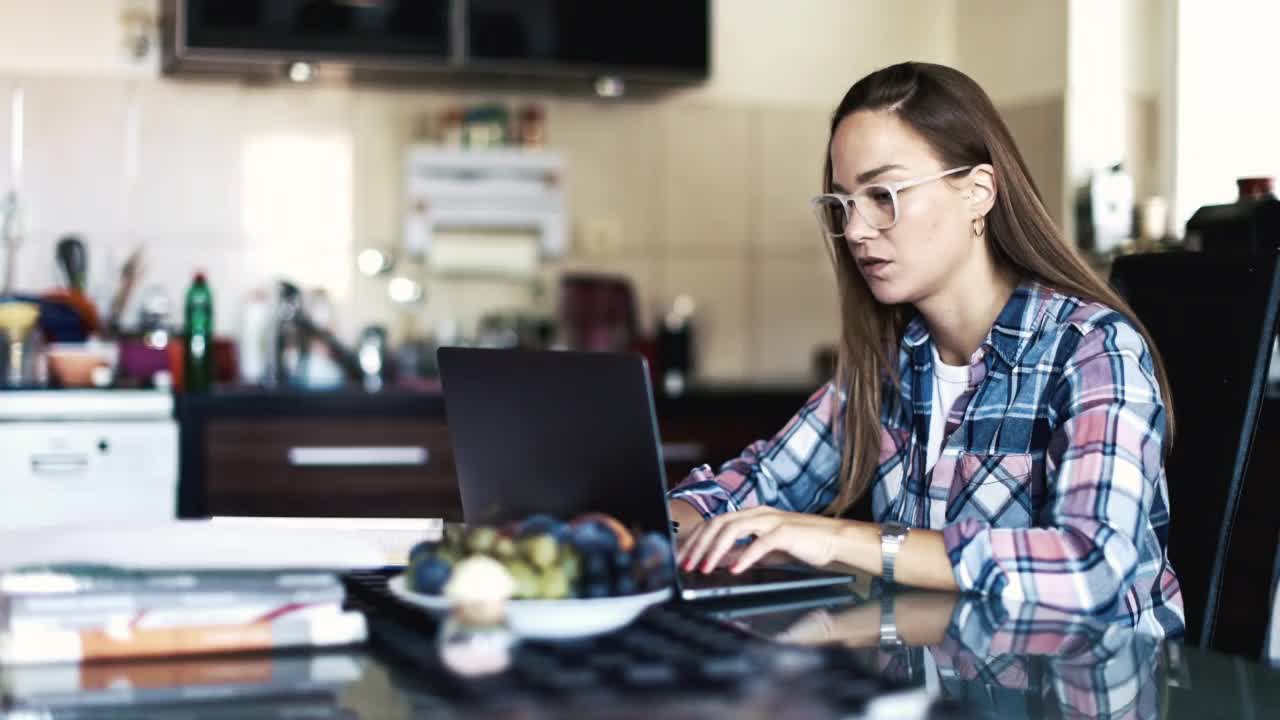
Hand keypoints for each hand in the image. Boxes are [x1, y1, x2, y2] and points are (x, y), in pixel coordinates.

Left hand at [676, 507, 851, 573]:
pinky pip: (760, 543)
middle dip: (698, 545)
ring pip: (733, 529)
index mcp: (751, 515)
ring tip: (705, 568)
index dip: (695, 538)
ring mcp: (771, 521)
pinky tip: (736, 569)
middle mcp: (758, 513)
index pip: (715, 522)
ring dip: (715, 550)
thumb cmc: (803, 543)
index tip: (683, 556)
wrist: (835, 539)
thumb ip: (744, 550)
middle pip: (718, 523)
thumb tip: (720, 561)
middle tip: (687, 564)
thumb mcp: (766, 547)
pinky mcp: (786, 532)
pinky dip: (745, 555)